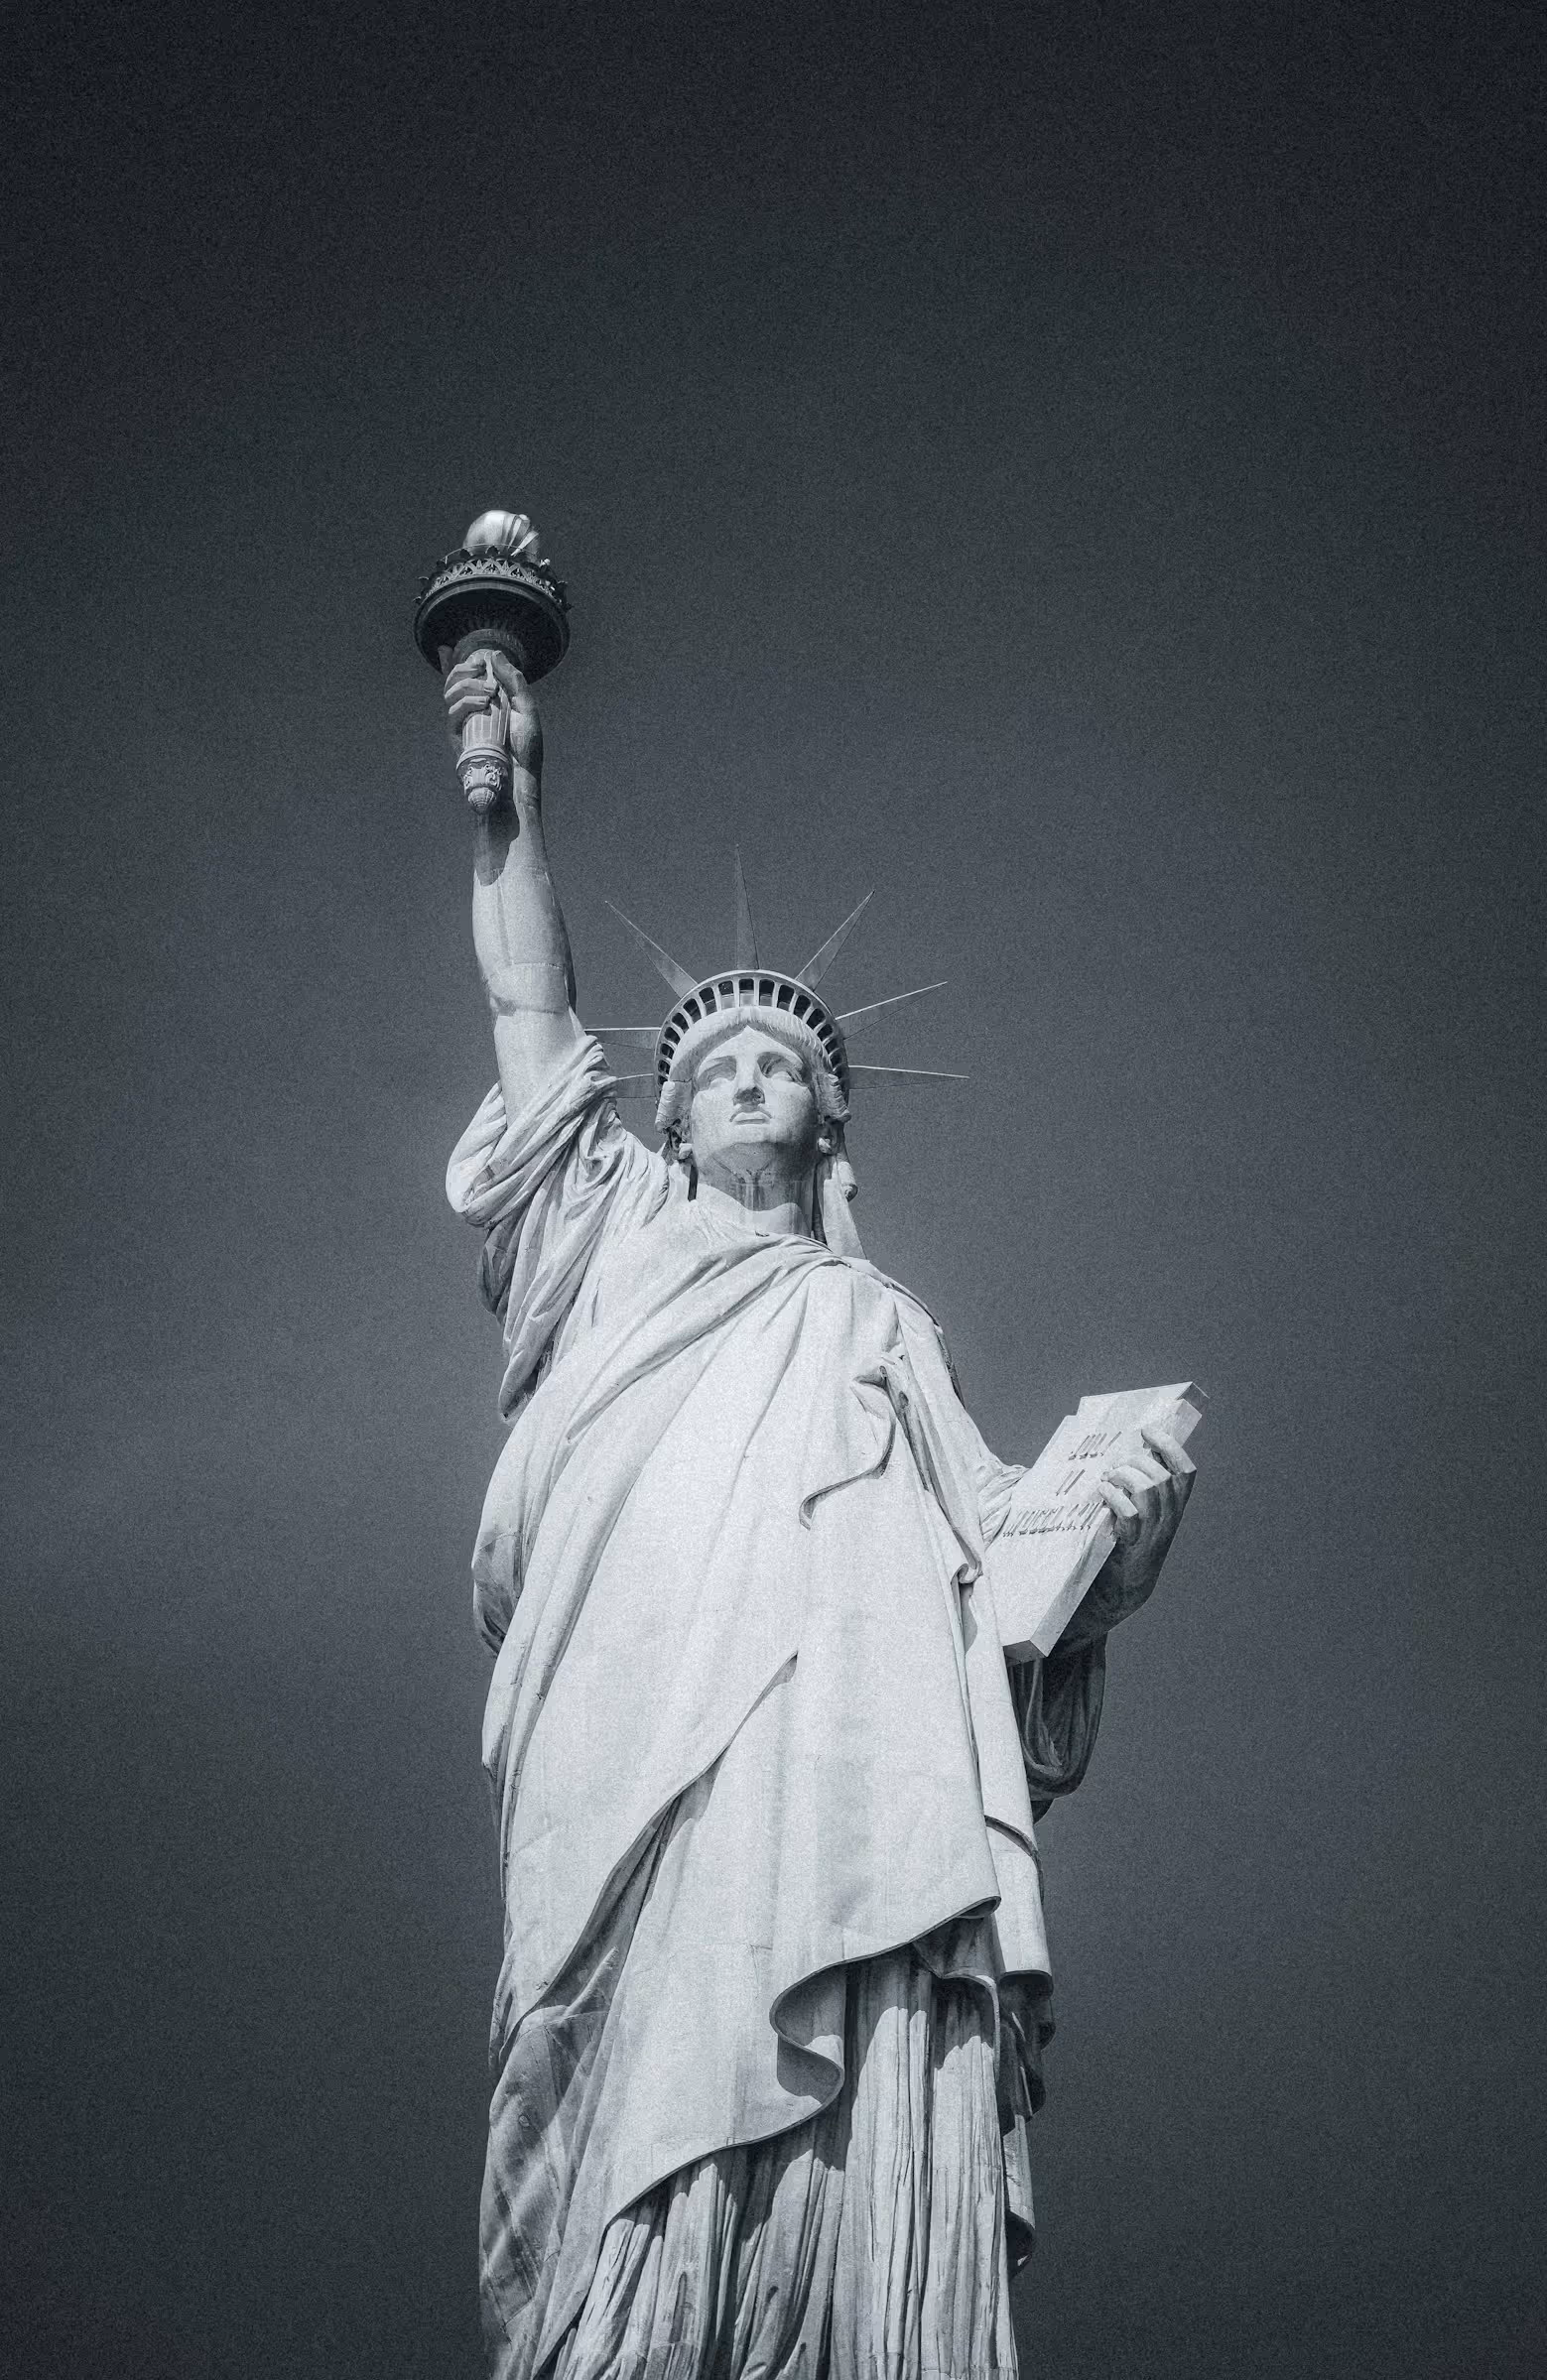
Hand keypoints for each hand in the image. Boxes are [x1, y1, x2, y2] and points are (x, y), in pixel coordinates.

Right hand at [443, 649, 541, 779]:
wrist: (520, 778)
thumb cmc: (526, 748)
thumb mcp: (526, 708)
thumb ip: (513, 680)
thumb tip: (494, 654)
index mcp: (487, 701)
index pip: (465, 679)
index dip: (452, 664)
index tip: (446, 649)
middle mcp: (472, 711)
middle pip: (453, 681)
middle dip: (463, 668)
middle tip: (480, 667)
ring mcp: (464, 724)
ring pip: (450, 693)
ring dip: (468, 685)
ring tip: (489, 692)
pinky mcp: (458, 737)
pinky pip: (453, 713)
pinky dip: (466, 703)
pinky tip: (482, 703)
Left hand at [1078, 1425, 1195, 1634]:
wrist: (1118, 1592)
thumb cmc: (1124, 1544)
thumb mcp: (1142, 1516)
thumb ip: (1140, 1489)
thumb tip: (1126, 1451)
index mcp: (1174, 1509)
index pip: (1186, 1473)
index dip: (1171, 1447)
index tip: (1149, 1432)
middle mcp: (1168, 1520)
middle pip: (1163, 1477)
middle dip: (1137, 1461)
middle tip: (1116, 1464)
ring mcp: (1151, 1534)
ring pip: (1149, 1490)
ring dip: (1124, 1475)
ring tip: (1107, 1477)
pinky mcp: (1131, 1545)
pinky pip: (1130, 1513)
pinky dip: (1115, 1496)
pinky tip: (1102, 1492)